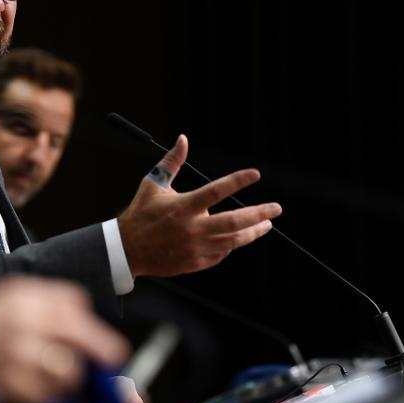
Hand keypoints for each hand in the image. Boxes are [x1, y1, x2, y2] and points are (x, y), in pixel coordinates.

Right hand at [0, 276, 128, 402]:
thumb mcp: (5, 299)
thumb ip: (44, 303)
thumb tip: (81, 316)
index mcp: (24, 294)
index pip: (75, 303)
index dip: (92, 326)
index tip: (103, 343)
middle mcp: (23, 318)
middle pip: (80, 335)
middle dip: (98, 352)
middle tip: (108, 363)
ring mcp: (17, 350)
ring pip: (68, 370)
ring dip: (68, 380)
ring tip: (52, 380)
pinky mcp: (10, 381)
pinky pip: (46, 395)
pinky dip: (44, 398)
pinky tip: (31, 392)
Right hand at [117, 134, 281, 276]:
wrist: (127, 250)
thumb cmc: (141, 213)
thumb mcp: (153, 184)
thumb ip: (172, 162)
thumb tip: (183, 139)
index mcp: (183, 206)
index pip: (217, 190)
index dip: (238, 181)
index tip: (255, 174)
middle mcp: (193, 228)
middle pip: (235, 221)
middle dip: (259, 214)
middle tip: (276, 208)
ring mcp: (196, 248)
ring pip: (233, 240)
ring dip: (253, 232)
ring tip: (266, 225)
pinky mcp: (196, 262)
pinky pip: (221, 253)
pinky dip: (230, 244)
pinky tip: (237, 237)